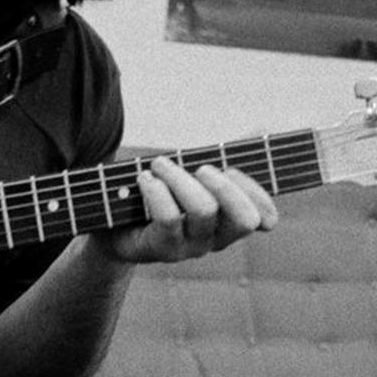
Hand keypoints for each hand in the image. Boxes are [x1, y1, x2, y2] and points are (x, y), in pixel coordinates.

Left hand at [99, 156, 277, 262]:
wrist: (112, 222)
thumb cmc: (161, 192)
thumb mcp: (194, 172)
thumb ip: (228, 154)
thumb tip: (264, 127)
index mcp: (229, 221)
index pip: (262, 218)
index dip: (257, 192)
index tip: (231, 166)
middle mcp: (216, 238)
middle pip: (243, 219)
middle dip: (226, 185)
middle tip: (202, 167)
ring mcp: (191, 247)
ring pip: (204, 210)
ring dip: (181, 177)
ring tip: (159, 163)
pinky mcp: (163, 249)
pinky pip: (169, 217)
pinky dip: (157, 190)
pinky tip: (145, 178)